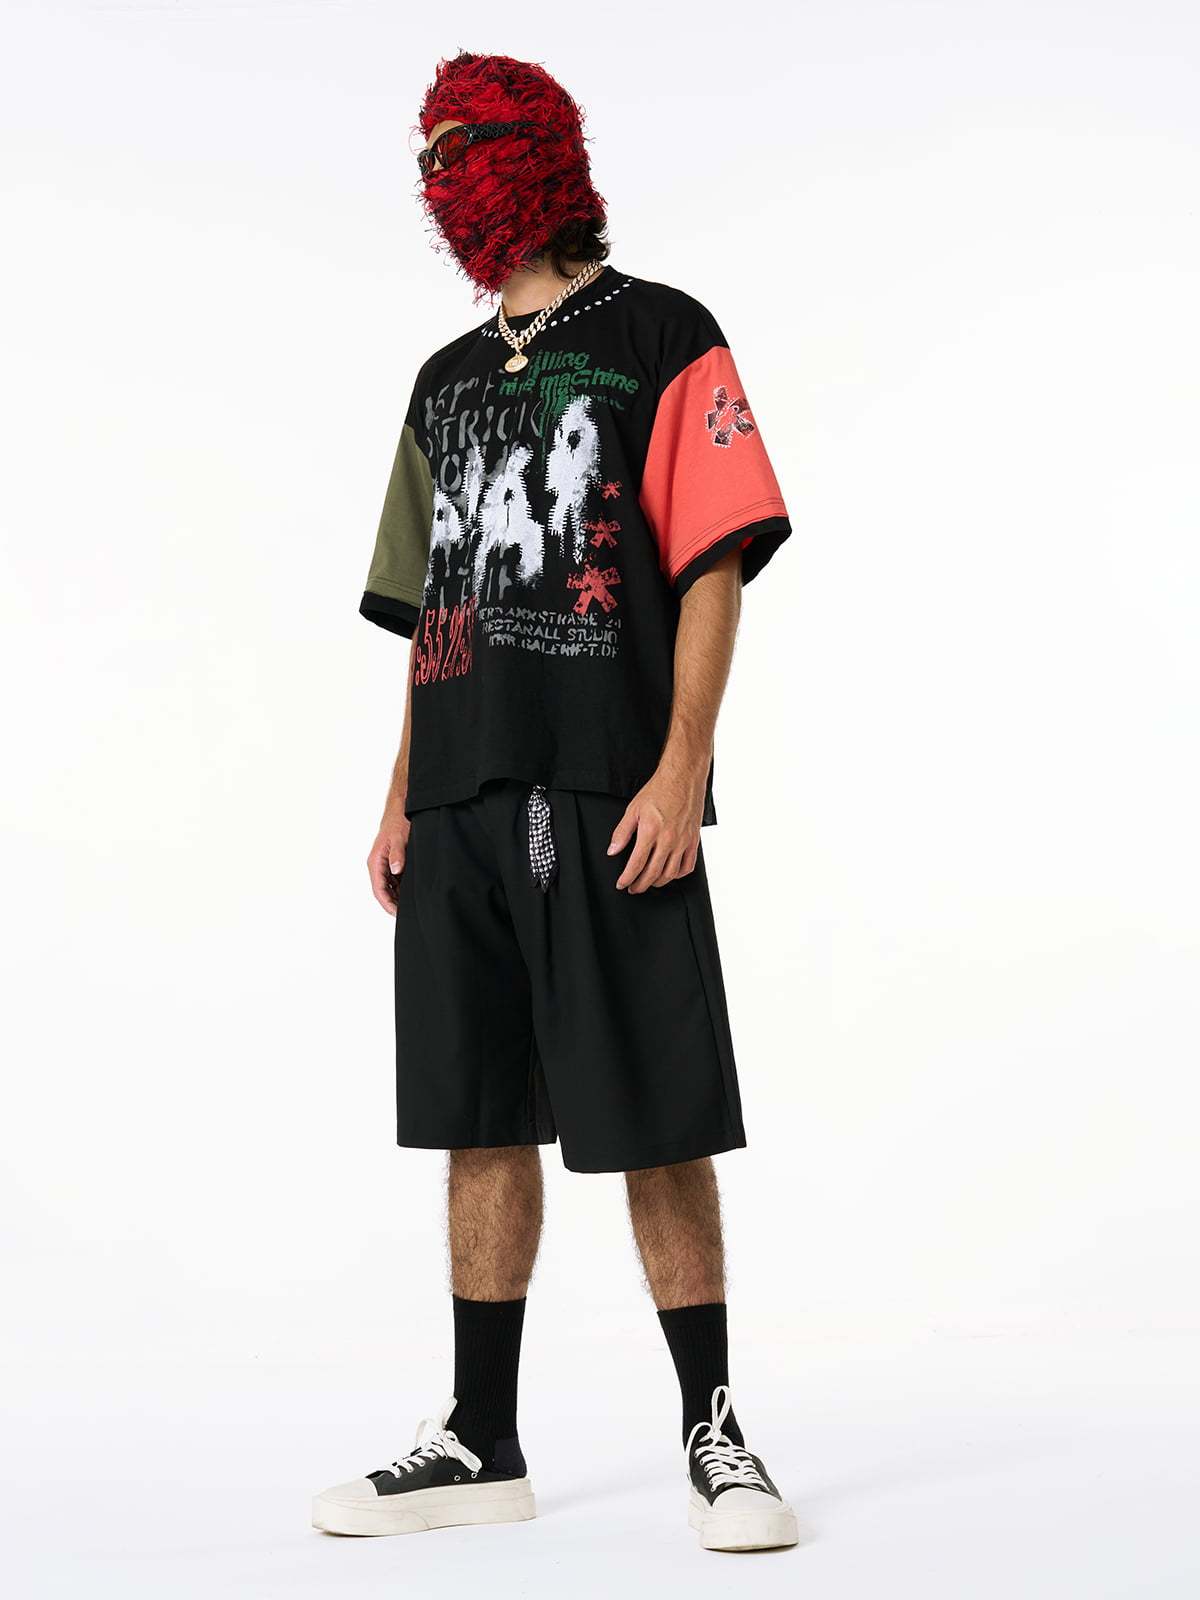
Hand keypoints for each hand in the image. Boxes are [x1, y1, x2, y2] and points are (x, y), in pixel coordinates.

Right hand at [368, 806, 410, 914]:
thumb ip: (397, 854)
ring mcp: (384, 863)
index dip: (387, 903)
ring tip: (411, 907)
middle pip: (383, 891)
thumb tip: (395, 869)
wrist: (400, 808)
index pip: (379, 889)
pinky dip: (401, 887)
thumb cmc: (398, 821)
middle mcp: (378, 864)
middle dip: (393, 903)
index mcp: (376, 861)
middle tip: (407, 914)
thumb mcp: (400, 837)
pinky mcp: (392, 861)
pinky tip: (411, 893)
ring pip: (389, 886)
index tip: (397, 913)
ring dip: (397, 896)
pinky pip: (394, 879)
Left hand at [608, 764, 704, 891]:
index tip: (621, 884)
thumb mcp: (633, 809)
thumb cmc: (659, 791)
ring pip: (670, 873)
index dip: (627, 878)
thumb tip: (613, 850)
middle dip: (640, 885)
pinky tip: (670, 873)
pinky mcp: (693, 840)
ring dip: (657, 882)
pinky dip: (678, 874)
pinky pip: (688, 866)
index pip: (636, 864)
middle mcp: (668, 839)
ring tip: (648, 882)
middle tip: (633, 888)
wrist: (682, 778)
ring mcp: (683, 841)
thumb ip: (621, 832)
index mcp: (650, 832)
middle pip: (652, 873)